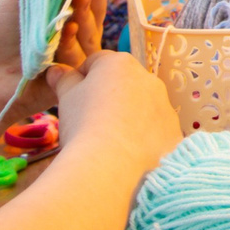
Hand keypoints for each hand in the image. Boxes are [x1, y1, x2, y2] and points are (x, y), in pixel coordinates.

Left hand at [0, 0, 114, 126]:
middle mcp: (79, 25)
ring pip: (90, 27)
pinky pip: (78, 55)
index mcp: (67, 4)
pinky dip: (70, 41)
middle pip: (95, 1)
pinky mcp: (73, 75)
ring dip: (83, 10)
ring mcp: (78, 50)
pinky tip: (66, 30)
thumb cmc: (2, 33)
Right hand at [47, 51, 180, 178]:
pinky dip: (144, 140)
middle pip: (124, 84)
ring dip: (130, 118)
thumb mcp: (66, 98)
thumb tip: (56, 70)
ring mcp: (165, 107)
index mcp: (121, 64)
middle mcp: (149, 79)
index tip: (73, 99)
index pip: (97, 62)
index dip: (82, 79)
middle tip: (91, 122)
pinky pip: (156, 132)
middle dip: (109, 97)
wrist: (111, 167)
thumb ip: (63, 80)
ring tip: (111, 142)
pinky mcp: (174, 133)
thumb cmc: (83, 124)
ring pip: (143, 108)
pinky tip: (129, 155)